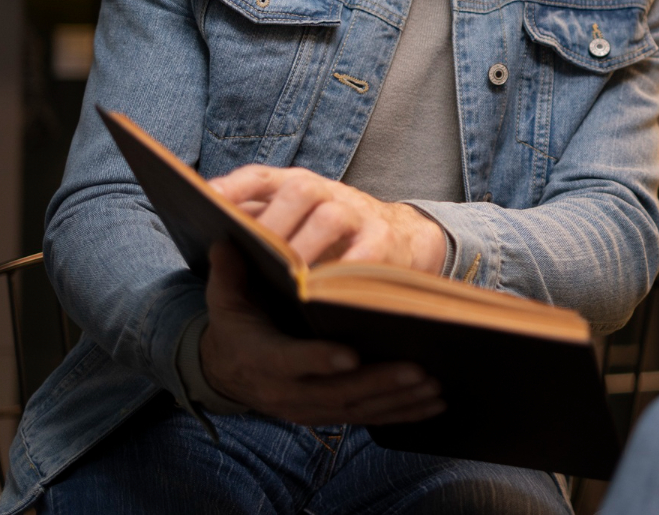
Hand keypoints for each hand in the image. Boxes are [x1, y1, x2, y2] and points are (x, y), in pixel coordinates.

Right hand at [200, 242, 445, 424]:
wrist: (227, 371)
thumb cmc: (236, 326)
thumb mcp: (226, 300)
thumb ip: (229, 274)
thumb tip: (225, 240)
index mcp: (262, 359)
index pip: (290, 362)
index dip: (318, 360)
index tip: (350, 355)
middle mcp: (286, 392)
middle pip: (336, 393)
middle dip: (379, 383)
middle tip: (418, 370)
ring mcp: (309, 408)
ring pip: (357, 409)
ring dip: (398, 400)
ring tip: (434, 386)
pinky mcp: (328, 416)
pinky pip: (368, 419)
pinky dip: (402, 413)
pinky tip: (434, 405)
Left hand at [209, 165, 446, 270]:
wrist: (402, 237)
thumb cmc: (332, 235)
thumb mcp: (296, 222)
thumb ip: (260, 224)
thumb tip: (215, 240)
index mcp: (298, 185)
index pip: (261, 177)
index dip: (235, 186)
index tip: (208, 197)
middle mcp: (328, 192)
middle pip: (299, 192)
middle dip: (273, 221)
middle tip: (252, 251)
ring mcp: (358, 214)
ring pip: (329, 219)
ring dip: (305, 248)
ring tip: (286, 277)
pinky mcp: (383, 240)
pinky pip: (363, 254)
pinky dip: (342, 272)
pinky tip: (322, 292)